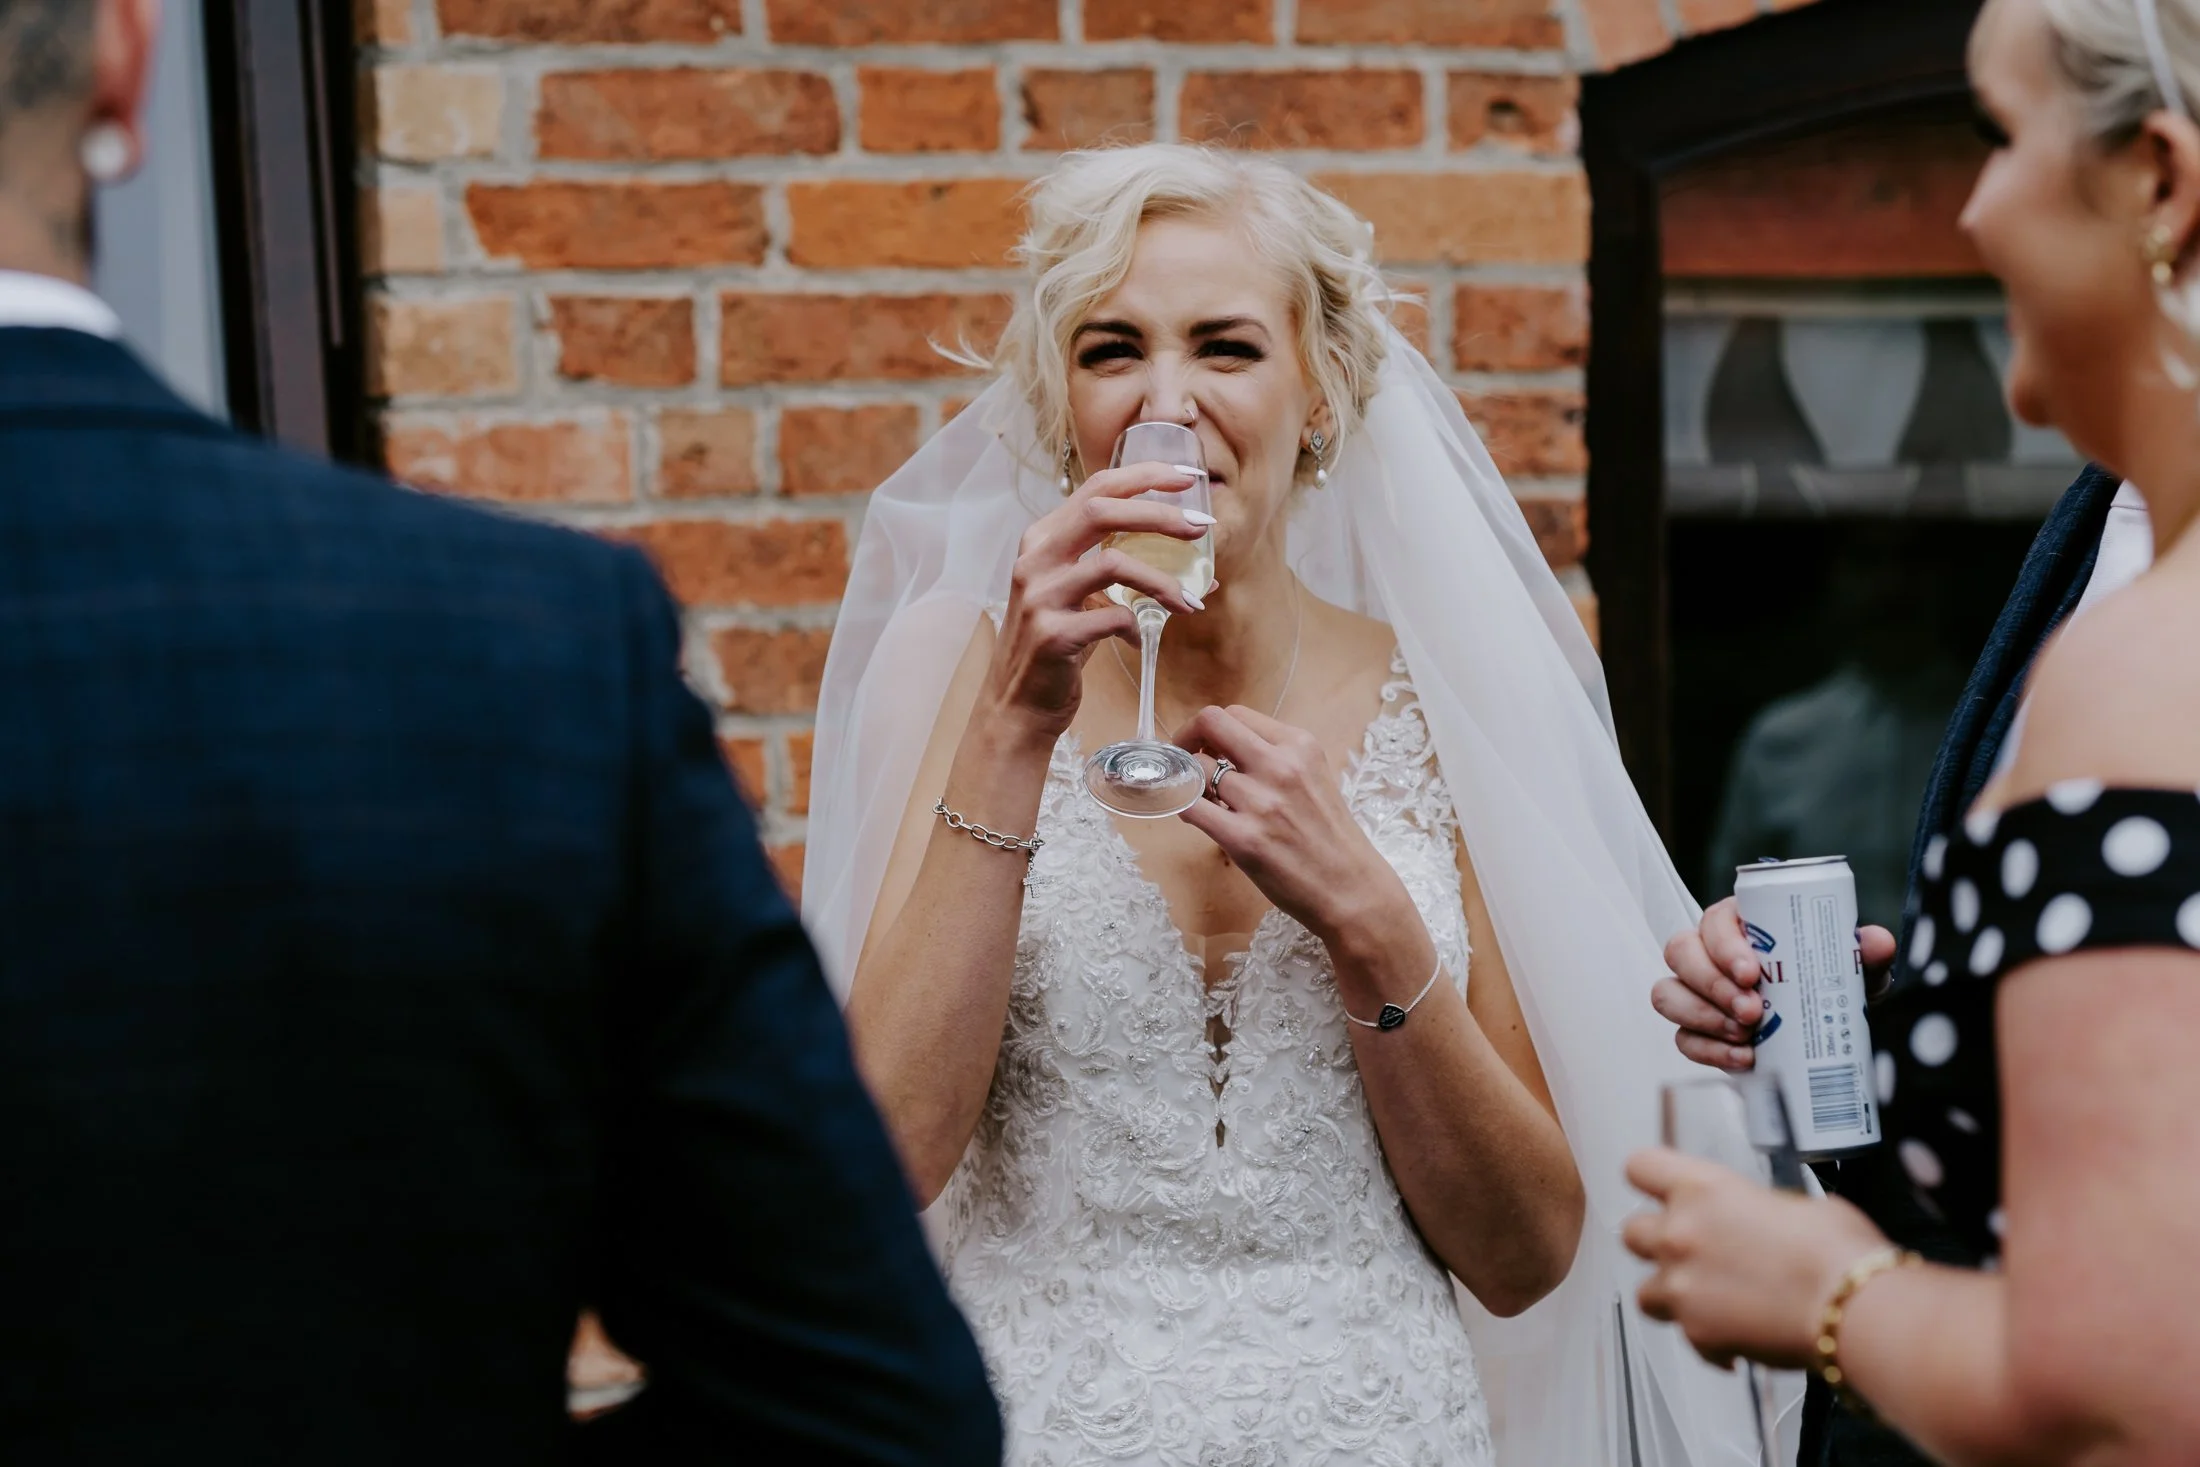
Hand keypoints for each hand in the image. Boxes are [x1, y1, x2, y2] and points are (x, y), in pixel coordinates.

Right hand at [983, 463, 1210, 741]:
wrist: (1017, 706)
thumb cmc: (1058, 646)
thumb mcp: (1081, 596)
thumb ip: (1124, 571)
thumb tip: (1198, 564)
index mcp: (1043, 539)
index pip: (1097, 488)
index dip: (1145, 476)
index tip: (1188, 477)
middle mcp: (1036, 559)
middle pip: (1103, 512)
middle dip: (1160, 514)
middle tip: (1201, 527)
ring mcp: (1040, 596)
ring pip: (1113, 564)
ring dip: (1162, 581)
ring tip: (1190, 601)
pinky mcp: (1052, 635)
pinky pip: (1113, 618)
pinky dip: (1137, 626)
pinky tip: (1140, 639)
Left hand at [1174, 704, 1406, 944]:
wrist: (1352, 889)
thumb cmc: (1331, 838)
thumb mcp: (1314, 779)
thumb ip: (1274, 760)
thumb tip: (1223, 753)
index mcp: (1299, 746)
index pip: (1236, 714)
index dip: (1210, 729)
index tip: (1206, 746)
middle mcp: (1280, 766)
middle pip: (1211, 723)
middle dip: (1188, 738)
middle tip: (1185, 759)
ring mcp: (1260, 802)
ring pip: (1196, 769)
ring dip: (1188, 782)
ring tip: (1203, 799)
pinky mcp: (1243, 838)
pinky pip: (1190, 807)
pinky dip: (1182, 806)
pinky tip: (1197, 816)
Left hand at [1622, 1148, 1888, 1369]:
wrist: (1851, 1309)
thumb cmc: (1837, 1250)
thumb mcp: (1799, 1204)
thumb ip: (1760, 1208)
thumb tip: (1763, 1220)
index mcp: (1703, 1189)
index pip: (1641, 1168)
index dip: (1651, 1179)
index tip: (1659, 1189)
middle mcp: (1680, 1234)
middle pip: (1632, 1232)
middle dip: (1656, 1242)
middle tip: (1690, 1251)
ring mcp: (1683, 1287)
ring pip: (1645, 1292)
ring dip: (1671, 1294)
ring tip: (1708, 1299)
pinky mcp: (1697, 1334)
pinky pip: (1686, 1337)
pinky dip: (1707, 1339)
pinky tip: (1740, 1337)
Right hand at [1653, 897, 1895, 1070]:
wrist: (1826, 1029)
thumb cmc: (1828, 982)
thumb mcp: (1851, 966)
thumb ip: (1863, 951)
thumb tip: (1876, 943)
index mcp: (1738, 924)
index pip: (1713, 921)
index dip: (1723, 945)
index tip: (1751, 973)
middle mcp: (1707, 952)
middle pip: (1680, 953)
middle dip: (1711, 984)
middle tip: (1752, 1011)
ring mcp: (1695, 993)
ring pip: (1667, 994)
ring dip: (1701, 1016)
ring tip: (1746, 1034)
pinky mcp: (1696, 1030)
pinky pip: (1682, 1038)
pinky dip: (1708, 1050)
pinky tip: (1743, 1058)